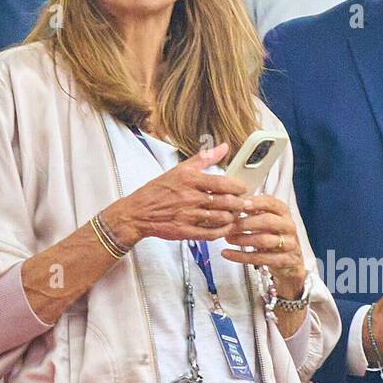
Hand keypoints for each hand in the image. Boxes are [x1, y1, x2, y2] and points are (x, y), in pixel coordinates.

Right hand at [105, 143, 248, 245]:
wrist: (137, 212)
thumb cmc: (157, 191)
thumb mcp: (179, 169)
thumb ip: (204, 158)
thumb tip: (223, 147)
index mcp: (189, 180)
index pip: (222, 183)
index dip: (238, 187)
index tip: (242, 188)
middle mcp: (190, 198)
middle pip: (226, 202)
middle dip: (240, 204)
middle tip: (245, 204)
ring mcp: (188, 216)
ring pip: (221, 218)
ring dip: (233, 217)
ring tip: (236, 214)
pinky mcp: (186, 232)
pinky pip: (211, 234)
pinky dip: (222, 231)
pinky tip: (225, 227)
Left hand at [222, 193, 306, 298]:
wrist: (291, 261)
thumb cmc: (274, 236)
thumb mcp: (268, 221)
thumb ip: (254, 212)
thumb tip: (233, 202)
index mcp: (284, 213)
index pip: (271, 203)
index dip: (256, 202)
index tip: (241, 204)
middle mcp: (288, 226)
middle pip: (267, 221)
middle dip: (246, 223)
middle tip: (229, 225)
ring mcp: (288, 244)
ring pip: (263, 240)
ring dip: (242, 239)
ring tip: (227, 238)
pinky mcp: (284, 260)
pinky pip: (259, 258)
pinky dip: (240, 256)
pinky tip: (227, 253)